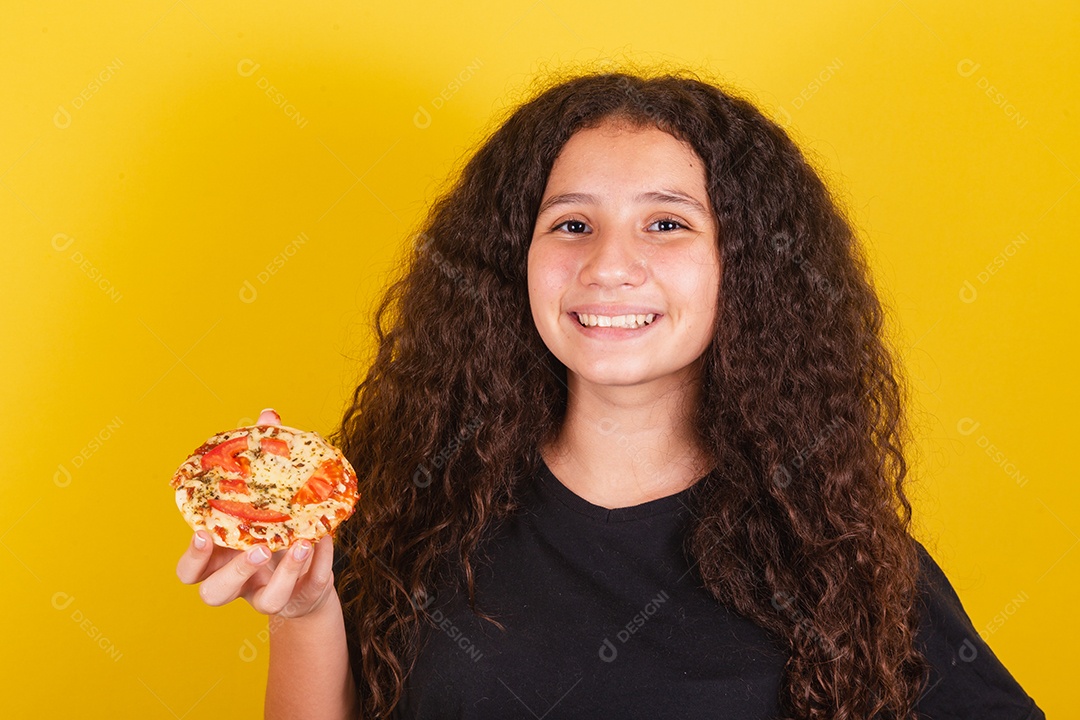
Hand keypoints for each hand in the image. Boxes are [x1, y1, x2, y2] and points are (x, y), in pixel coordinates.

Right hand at [175, 408, 338, 618]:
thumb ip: (262, 458)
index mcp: (218, 559)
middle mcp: (237, 583)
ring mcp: (266, 595)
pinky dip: (319, 566)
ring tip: (302, 543)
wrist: (305, 578)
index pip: (188, 570)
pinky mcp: (298, 600)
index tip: (205, 531)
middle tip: (259, 546)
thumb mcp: (265, 496)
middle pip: (215, 594)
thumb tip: (269, 415)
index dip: (193, 556)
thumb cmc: (274, 528)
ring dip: (284, 573)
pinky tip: (326, 540)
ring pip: (266, 602)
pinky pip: (307, 590)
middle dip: (235, 572)